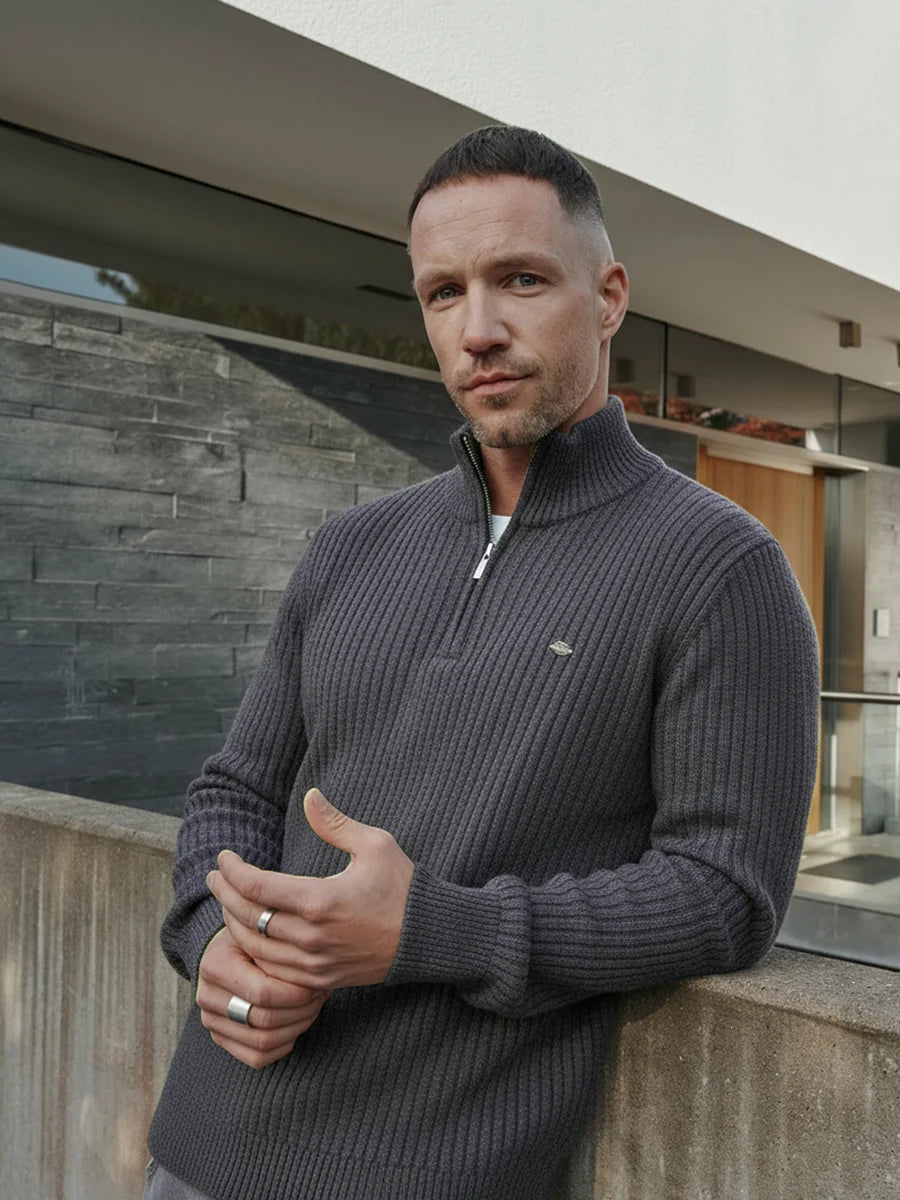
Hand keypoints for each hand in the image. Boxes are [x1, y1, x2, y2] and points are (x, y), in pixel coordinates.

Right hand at [196, 926, 329, 1068]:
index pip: (263, 993)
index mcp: (215, 965)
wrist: (233, 948)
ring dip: (297, 1027)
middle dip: (302, 1010)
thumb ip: (282, 947)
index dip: (297, 992)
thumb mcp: (266, 931)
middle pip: (264, 1021)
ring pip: (263, 1043)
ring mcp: (211, 1022)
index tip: (319, 980)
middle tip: (322, 992)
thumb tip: (316, 966)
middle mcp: (206, 997)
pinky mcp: (221, 1039)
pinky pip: (257, 1057)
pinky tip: (299, 1021)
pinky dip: (285, 1043)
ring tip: (314, 1005)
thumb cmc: (256, 936)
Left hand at [207, 788, 413, 990]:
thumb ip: (335, 823)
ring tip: (227, 901)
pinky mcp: (319, 981)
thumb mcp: (375, 845)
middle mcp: (311, 937)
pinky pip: (272, 971)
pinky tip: (248, 935)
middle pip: (248, 918)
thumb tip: (310, 795)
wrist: (429, 937)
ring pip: (254, 947)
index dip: (232, 871)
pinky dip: (253, 952)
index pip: (256, 887)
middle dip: (224, 894)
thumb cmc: (403, 887)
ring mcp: (313, 964)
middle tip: (214, 876)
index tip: (224, 857)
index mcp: (320, 900)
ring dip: (233, 923)